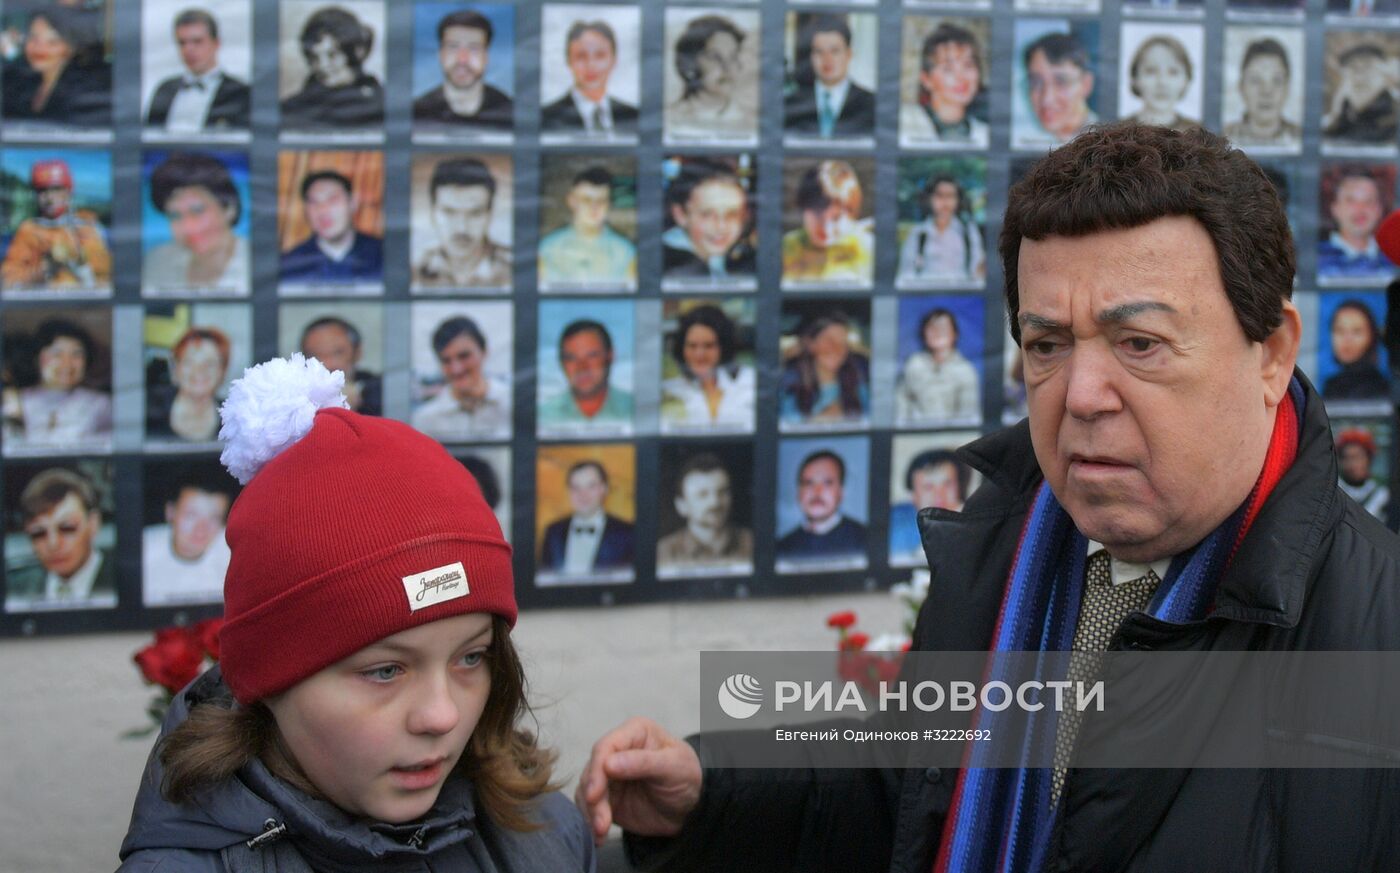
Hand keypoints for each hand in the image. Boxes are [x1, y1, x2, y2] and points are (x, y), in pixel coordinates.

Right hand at [574, 717, 702, 845]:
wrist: (690, 809)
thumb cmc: (686, 777)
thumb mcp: (674, 766)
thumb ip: (644, 762)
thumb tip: (608, 764)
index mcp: (635, 732)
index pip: (607, 746)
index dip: (597, 769)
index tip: (595, 794)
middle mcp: (617, 750)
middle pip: (592, 769)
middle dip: (593, 797)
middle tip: (600, 823)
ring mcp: (609, 774)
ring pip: (587, 789)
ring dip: (591, 812)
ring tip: (600, 831)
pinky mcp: (606, 796)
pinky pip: (589, 806)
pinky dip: (590, 821)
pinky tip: (599, 836)